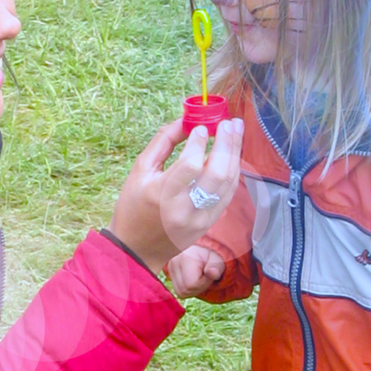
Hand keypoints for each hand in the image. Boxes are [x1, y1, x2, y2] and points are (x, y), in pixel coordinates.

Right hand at [109, 117, 243, 273]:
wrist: (137, 249)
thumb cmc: (133, 205)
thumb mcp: (140, 170)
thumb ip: (163, 142)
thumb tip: (186, 121)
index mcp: (161, 195)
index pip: (189, 165)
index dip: (198, 143)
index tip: (201, 127)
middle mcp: (184, 209)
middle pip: (216, 174)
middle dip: (226, 144)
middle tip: (229, 123)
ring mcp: (200, 220)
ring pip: (228, 184)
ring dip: (235, 154)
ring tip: (237, 131)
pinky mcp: (209, 224)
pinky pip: (228, 194)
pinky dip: (232, 172)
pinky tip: (233, 155)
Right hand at [167, 246, 224, 297]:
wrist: (204, 247)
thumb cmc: (212, 254)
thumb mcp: (218, 260)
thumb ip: (216, 267)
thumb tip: (213, 273)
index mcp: (184, 258)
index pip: (190, 285)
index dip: (203, 284)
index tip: (210, 275)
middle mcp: (173, 263)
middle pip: (184, 290)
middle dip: (198, 288)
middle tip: (206, 277)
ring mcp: (169, 267)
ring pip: (180, 292)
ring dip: (193, 289)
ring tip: (200, 278)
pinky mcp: (170, 271)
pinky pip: (178, 289)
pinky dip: (188, 288)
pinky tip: (194, 279)